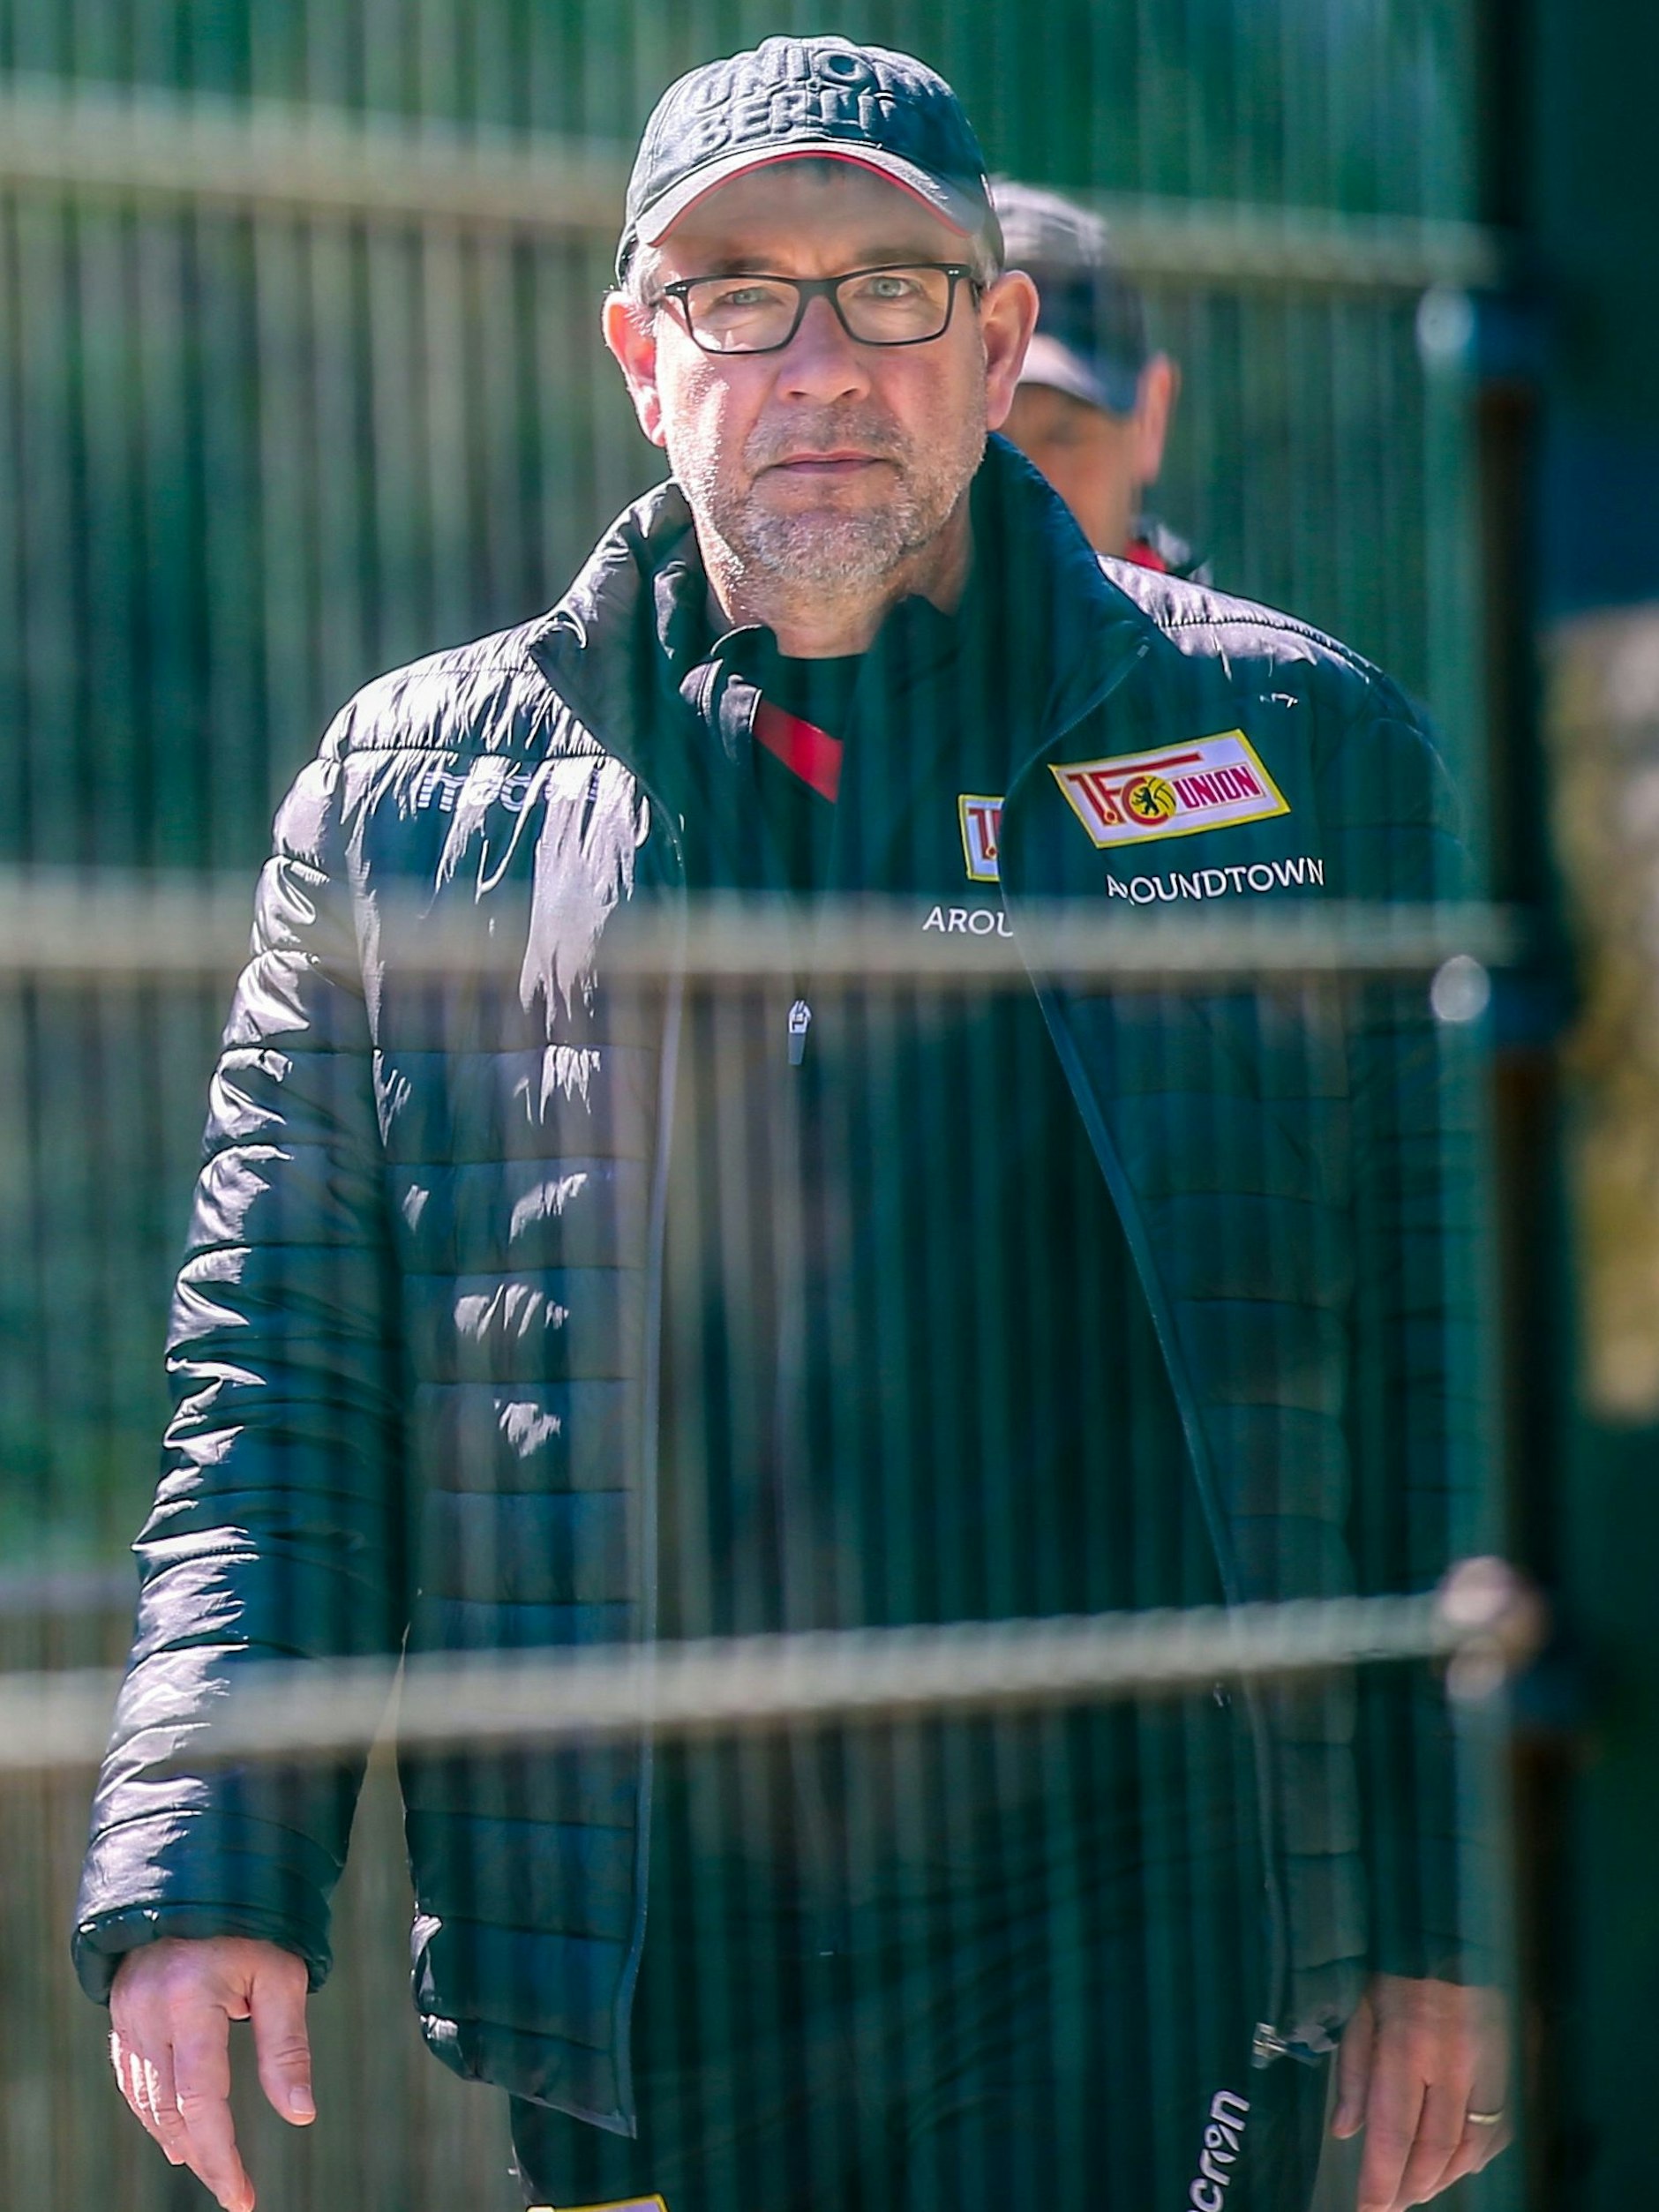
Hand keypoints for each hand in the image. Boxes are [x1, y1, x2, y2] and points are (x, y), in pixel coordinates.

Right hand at [109, 1935, 314, 2211]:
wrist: (200, 1876)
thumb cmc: (252, 1925)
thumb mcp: (282, 1974)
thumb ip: (286, 2046)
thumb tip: (301, 2115)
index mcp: (190, 1998)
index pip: (202, 2101)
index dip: (220, 2156)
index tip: (242, 2195)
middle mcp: (148, 2011)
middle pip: (169, 2110)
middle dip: (201, 2156)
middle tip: (233, 2188)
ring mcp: (127, 2013)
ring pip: (145, 2100)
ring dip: (174, 2138)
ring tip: (207, 2163)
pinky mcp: (119, 2014)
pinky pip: (130, 2079)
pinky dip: (151, 2111)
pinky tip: (172, 2130)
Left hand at [1332, 1974, 1510, 2208]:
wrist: (1461, 1933)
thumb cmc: (1401, 1969)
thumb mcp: (1362, 2006)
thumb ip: (1353, 2071)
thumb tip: (1344, 2130)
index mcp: (1407, 2044)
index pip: (1392, 2131)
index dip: (1381, 2179)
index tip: (1369, 2209)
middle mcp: (1453, 2064)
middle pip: (1435, 2150)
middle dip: (1412, 2187)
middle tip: (1392, 2205)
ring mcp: (1492, 2068)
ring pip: (1472, 2148)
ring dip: (1444, 2178)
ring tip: (1419, 2190)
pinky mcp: (1518, 2067)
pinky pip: (1501, 2130)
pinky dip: (1477, 2156)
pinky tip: (1457, 2164)